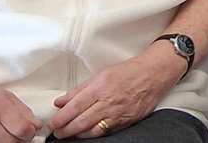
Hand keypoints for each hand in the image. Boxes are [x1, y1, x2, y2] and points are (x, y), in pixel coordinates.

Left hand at [49, 42, 180, 136]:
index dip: (60, 118)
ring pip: (92, 130)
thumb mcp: (102, 74)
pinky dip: (93, 135)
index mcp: (100, 87)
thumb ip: (80, 89)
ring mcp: (118, 113)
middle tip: (57, 132)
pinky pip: (106, 132)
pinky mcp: (127, 121)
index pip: (74, 107)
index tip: (52, 123)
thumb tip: (61, 101)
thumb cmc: (130, 71)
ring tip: (68, 134)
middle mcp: (109, 101)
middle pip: (81, 121)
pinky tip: (85, 134)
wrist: (155, 74)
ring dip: (77, 134)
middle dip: (65, 130)